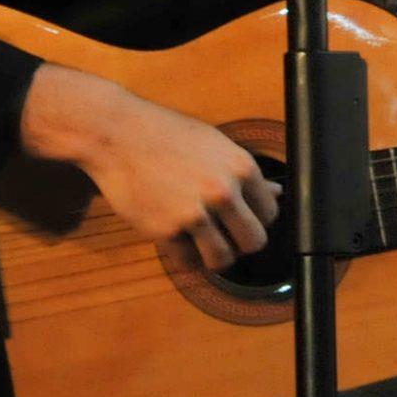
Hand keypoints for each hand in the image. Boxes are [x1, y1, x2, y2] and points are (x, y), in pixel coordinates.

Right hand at [19, 64, 280, 269]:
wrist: (117, 134)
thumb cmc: (167, 135)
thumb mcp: (215, 145)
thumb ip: (245, 174)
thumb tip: (278, 193)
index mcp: (241, 167)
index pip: (270, 214)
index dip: (255, 219)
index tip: (239, 218)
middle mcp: (224, 191)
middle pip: (254, 242)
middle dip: (240, 243)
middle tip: (223, 236)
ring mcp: (195, 213)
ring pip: (223, 259)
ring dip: (214, 256)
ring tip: (201, 243)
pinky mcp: (166, 229)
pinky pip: (188, 262)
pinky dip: (184, 256)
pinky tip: (177, 239)